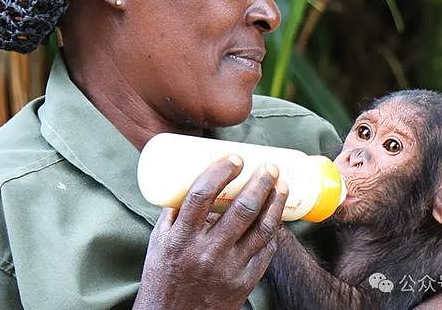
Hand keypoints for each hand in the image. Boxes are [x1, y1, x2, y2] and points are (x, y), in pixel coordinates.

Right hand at [134, 156, 287, 309]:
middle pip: (242, 208)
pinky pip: (266, 250)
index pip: (203, 194)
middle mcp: (206, 252)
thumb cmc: (163, 277)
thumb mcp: (159, 241)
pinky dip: (274, 230)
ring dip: (276, 202)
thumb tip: (191, 179)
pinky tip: (277, 216)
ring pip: (262, 228)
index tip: (236, 158)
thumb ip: (176, 212)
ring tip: (282, 185)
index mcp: (181, 238)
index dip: (222, 171)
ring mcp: (229, 268)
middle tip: (269, 167)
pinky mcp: (245, 282)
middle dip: (261, 182)